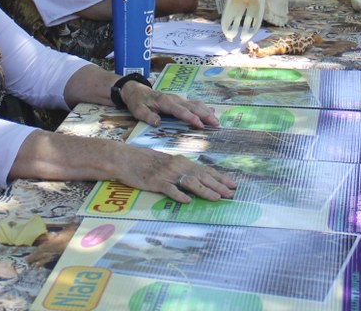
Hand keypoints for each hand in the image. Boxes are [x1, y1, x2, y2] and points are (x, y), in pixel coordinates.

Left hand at [120, 80, 220, 128]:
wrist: (136, 91)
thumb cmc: (138, 102)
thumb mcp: (138, 110)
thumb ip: (147, 116)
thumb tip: (157, 122)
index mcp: (165, 101)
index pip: (180, 111)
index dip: (191, 118)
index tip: (200, 125)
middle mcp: (174, 99)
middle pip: (192, 106)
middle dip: (205, 115)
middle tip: (216, 124)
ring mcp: (178, 99)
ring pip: (195, 104)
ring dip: (206, 112)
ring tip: (216, 120)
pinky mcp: (179, 101)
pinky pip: (193, 103)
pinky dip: (203, 108)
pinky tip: (211, 111)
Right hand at [121, 146, 236, 202]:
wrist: (127, 158)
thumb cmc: (148, 162)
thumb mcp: (169, 164)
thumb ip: (182, 171)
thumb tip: (199, 179)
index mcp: (182, 161)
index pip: (205, 170)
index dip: (220, 177)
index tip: (232, 184)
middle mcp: (178, 166)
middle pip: (202, 176)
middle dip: (218, 185)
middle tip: (231, 193)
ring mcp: (167, 174)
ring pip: (190, 182)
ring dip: (204, 190)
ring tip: (216, 198)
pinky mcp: (156, 182)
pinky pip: (169, 189)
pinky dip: (179, 195)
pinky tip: (187, 201)